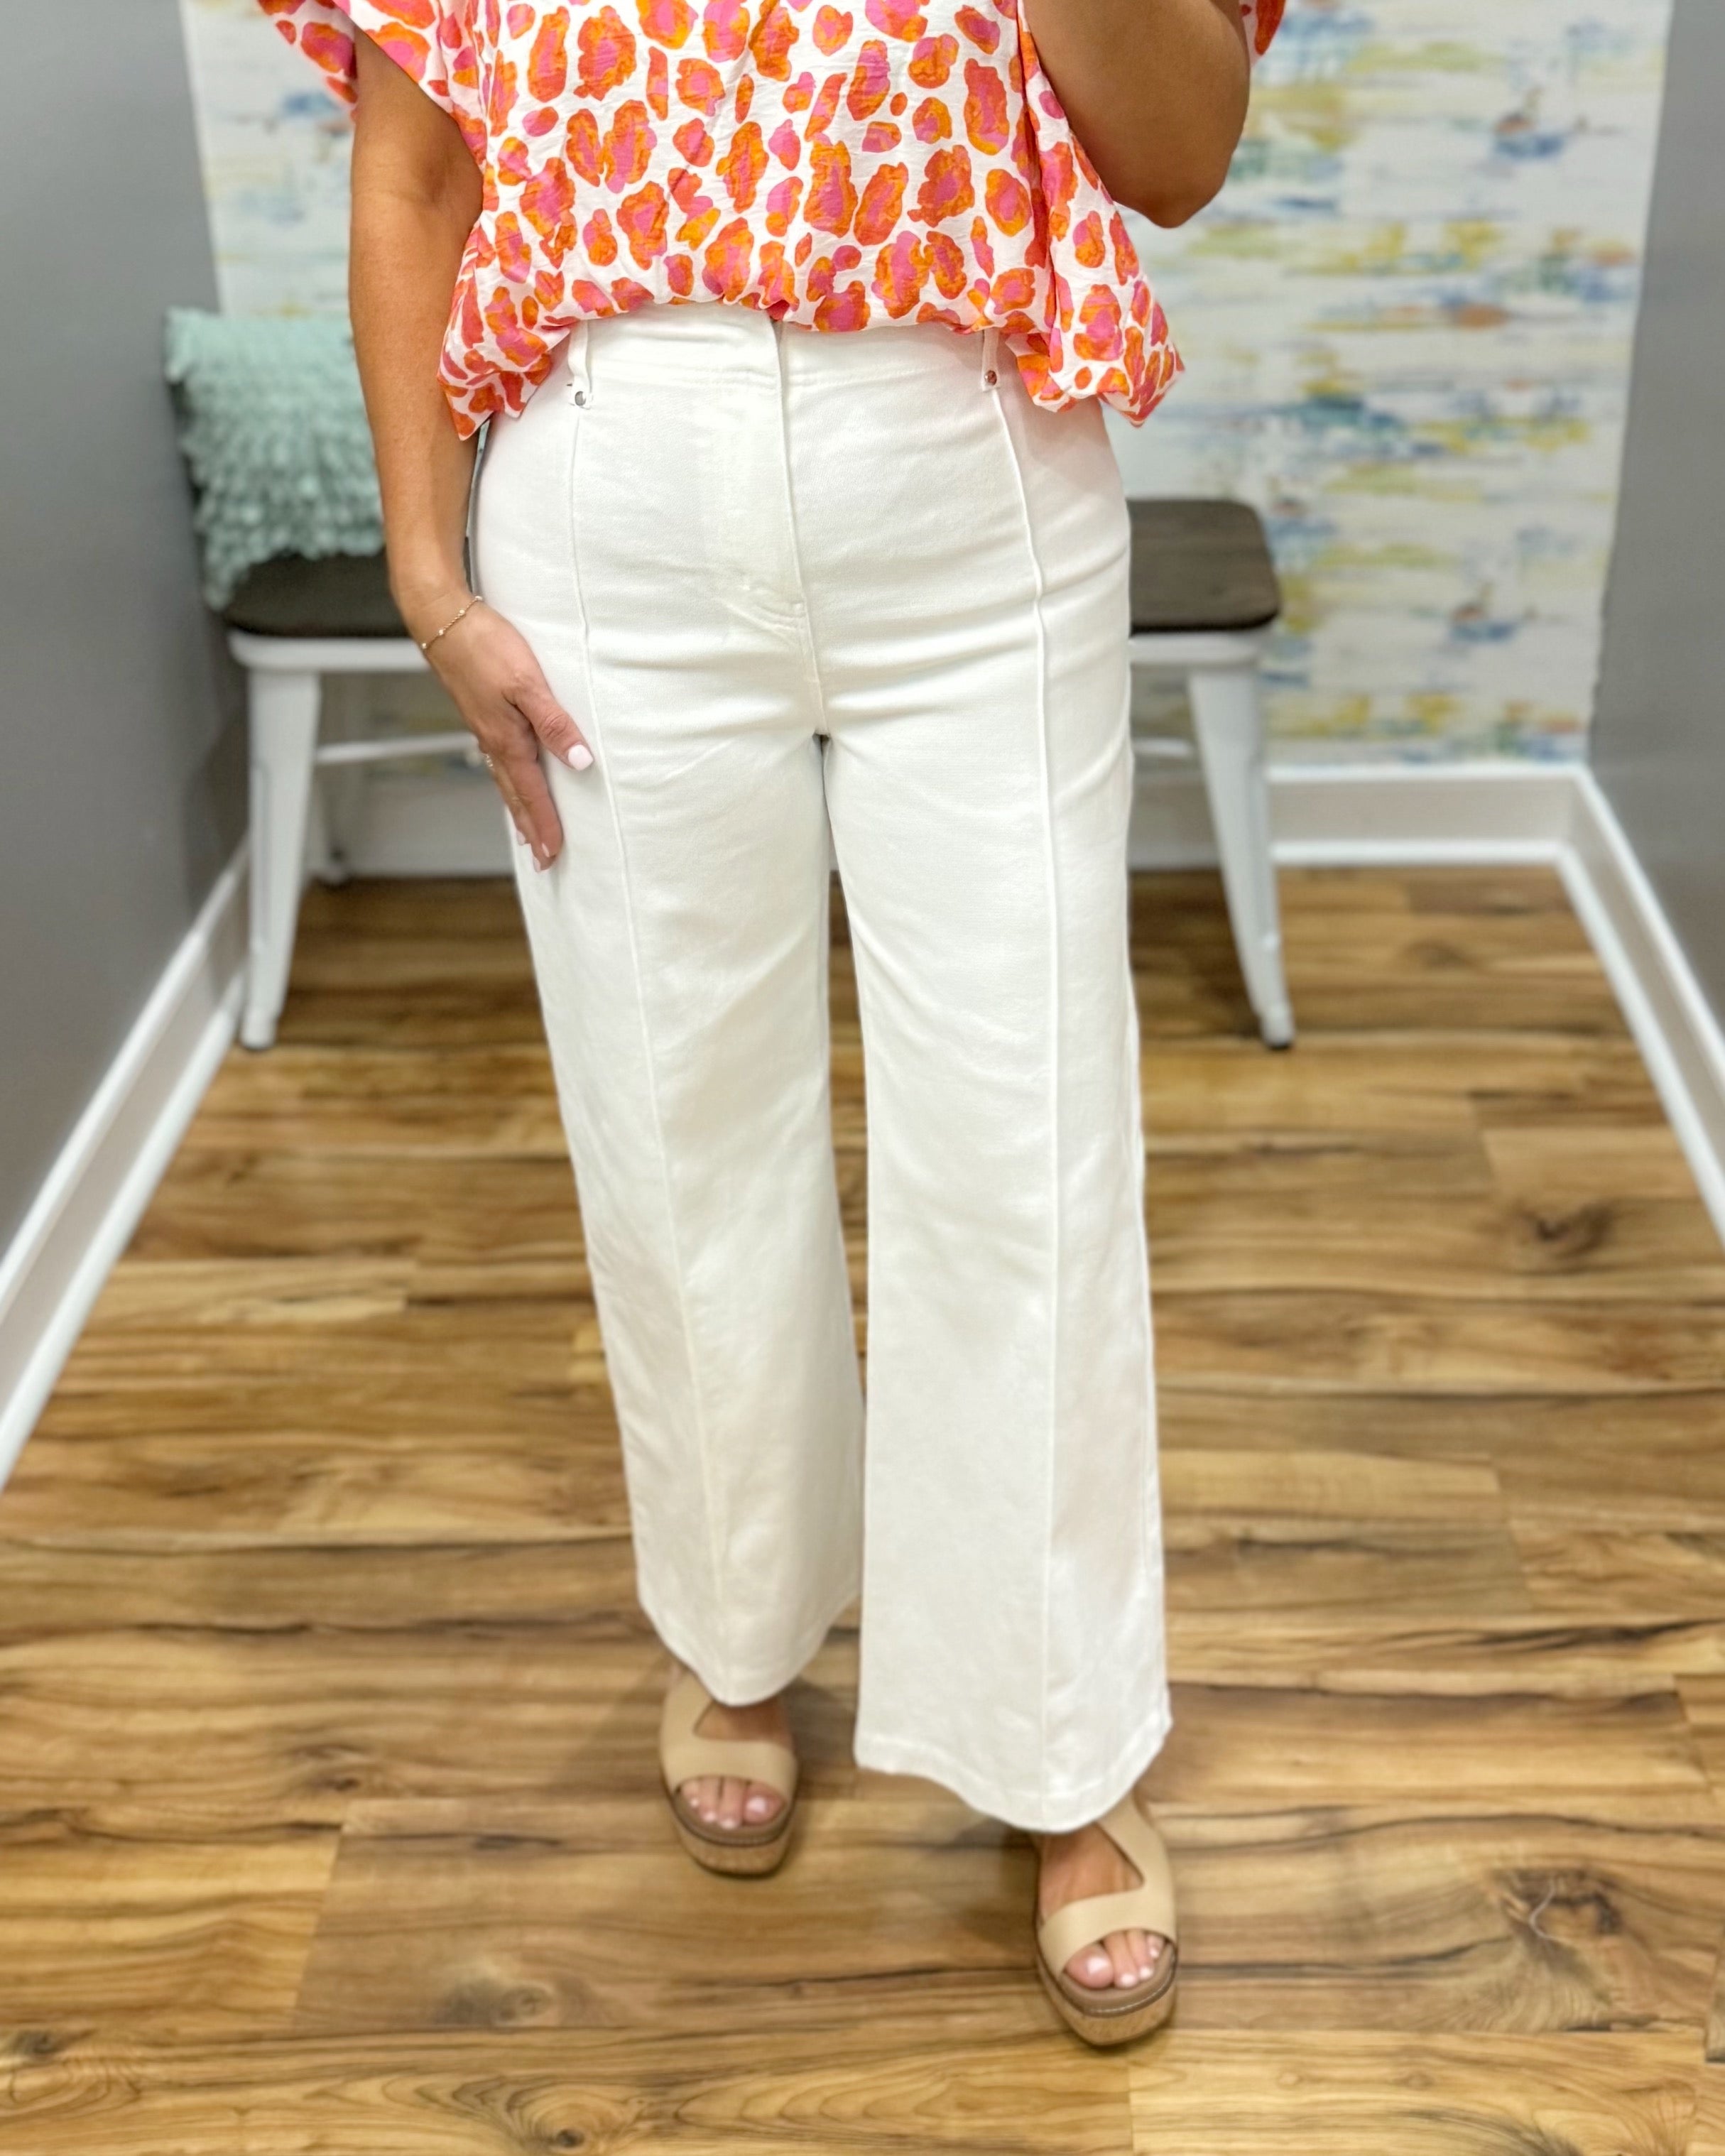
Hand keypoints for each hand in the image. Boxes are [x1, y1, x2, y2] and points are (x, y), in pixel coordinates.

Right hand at [411, 591, 589, 868]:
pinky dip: (508, 781)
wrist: (442, 618)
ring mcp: (484, 728)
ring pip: (505, 779)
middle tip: (543, 859)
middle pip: (516, 795)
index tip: (555, 854)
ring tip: (526, 833)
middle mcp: (493, 740)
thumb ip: (555, 723)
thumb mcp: (529, 683)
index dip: (546, 825)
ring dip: (518, 808)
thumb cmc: (485, 645)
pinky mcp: (480, 712)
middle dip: (531, 828)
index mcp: (507, 739)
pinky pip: (497, 760)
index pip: (533, 793)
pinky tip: (510, 778)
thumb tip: (581, 762)